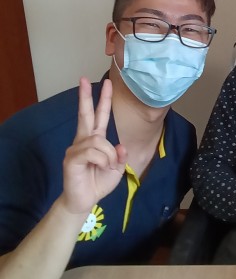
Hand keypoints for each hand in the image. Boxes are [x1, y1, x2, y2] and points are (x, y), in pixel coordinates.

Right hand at [61, 78, 126, 215]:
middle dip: (85, 96)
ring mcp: (76, 148)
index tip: (106, 83)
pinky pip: (93, 151)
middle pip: (85, 114)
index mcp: (95, 139)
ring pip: (99, 140)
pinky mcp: (72, 158)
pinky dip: (103, 160)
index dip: (102, 100)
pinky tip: (99, 167)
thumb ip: (120, 156)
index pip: (99, 116)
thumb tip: (120, 146)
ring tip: (106, 166)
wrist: (84, 200)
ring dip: (109, 154)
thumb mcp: (117, 168)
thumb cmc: (98, 183)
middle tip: (82, 78)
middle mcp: (83, 140)